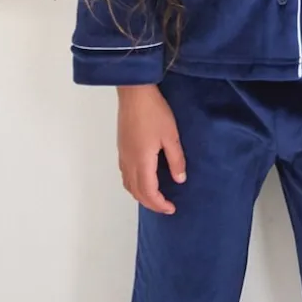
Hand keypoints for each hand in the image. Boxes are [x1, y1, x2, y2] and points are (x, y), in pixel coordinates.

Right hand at [117, 85, 186, 214]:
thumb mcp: (171, 136)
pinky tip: (144, 178)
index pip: (149, 192)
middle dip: (150, 203)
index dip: (159, 204)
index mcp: (142, 162)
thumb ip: (176, 159)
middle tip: (166, 206)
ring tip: (155, 196)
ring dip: (141, 195)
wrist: (134, 93)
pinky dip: (134, 184)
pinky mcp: (121, 148)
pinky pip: (125, 174)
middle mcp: (129, 163)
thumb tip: (179, 180)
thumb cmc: (154, 113)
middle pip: (136, 192)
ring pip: (128, 184)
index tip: (172, 208)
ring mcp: (122, 155)